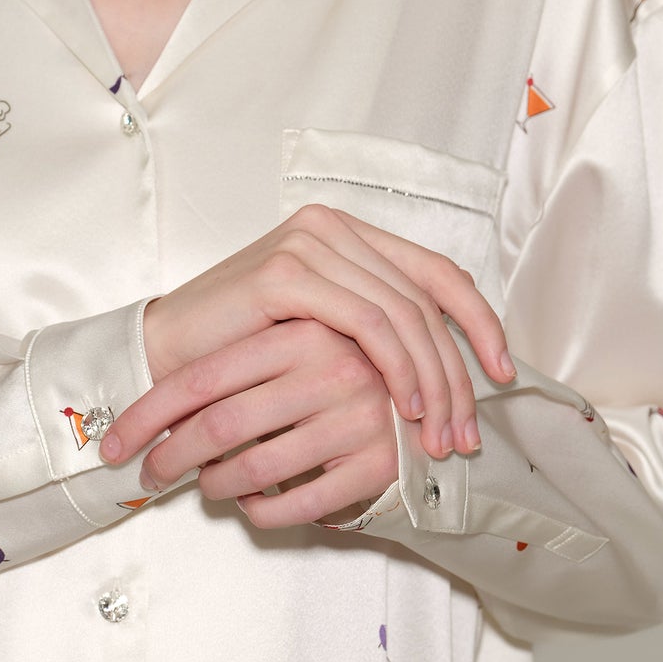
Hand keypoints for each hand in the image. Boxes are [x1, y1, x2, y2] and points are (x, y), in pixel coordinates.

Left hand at [106, 317, 399, 528]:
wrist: (426, 393)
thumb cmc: (341, 370)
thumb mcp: (296, 342)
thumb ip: (240, 360)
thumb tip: (153, 413)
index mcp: (302, 331)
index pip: (200, 380)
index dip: (149, 417)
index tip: (115, 443)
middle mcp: (334, 369)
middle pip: (218, 427)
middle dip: (171, 458)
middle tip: (149, 473)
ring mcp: (360, 418)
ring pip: (255, 469)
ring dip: (217, 487)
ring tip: (208, 486)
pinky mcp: (380, 464)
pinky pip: (300, 504)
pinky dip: (263, 511)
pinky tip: (252, 505)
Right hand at [128, 202, 514, 461]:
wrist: (161, 357)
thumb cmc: (235, 356)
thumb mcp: (318, 338)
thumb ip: (370, 334)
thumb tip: (446, 376)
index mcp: (344, 235)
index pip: (436, 272)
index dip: (478, 323)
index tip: (501, 375)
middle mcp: (330, 228)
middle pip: (426, 297)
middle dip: (457, 372)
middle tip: (467, 431)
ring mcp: (308, 245)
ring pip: (404, 312)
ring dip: (431, 381)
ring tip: (438, 433)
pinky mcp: (286, 272)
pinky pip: (367, 321)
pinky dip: (397, 367)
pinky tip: (404, 406)